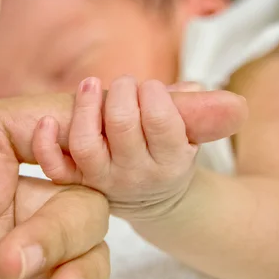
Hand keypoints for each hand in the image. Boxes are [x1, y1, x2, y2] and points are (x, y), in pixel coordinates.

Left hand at [30, 76, 245, 220]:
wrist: (148, 194)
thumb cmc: (166, 148)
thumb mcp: (190, 133)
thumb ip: (203, 114)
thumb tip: (231, 104)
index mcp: (171, 162)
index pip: (162, 124)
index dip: (154, 97)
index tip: (151, 88)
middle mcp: (135, 175)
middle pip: (122, 126)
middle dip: (123, 93)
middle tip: (127, 83)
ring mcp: (102, 180)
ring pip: (86, 143)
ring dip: (86, 107)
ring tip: (91, 84)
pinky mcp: (75, 181)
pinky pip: (55, 168)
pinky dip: (46, 145)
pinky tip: (46, 120)